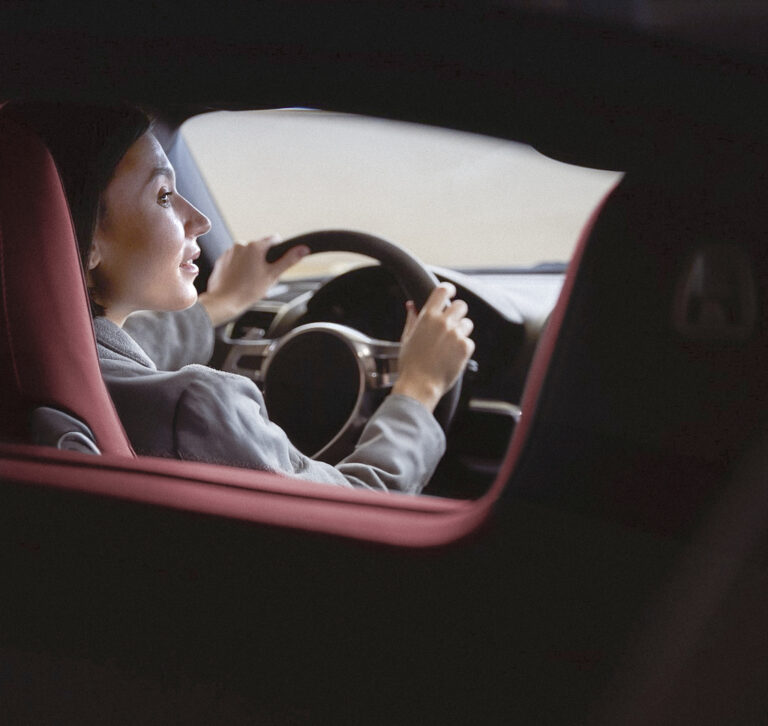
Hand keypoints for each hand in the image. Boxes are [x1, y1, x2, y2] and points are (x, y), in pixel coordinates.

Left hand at [199, 235, 308, 325]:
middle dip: (263, 261)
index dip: (279, 250)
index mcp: (255, 246)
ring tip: (250, 282)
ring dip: (251, 265)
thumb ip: (289, 260)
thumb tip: (304, 249)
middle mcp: (240, 245)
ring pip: (247, 255)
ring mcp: (229, 252)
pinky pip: (235, 261)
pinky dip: (239, 269)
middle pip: (259, 249)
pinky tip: (240, 282)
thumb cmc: (248, 290)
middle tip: (263, 278)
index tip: (278, 261)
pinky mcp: (222, 260)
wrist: (224, 301)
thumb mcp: (273, 276)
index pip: (274, 239)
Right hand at [393, 283, 474, 412]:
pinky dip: (462, 348)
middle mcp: (443, 322)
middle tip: (451, 324)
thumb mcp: (407, 338)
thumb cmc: (410, 363)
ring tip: (450, 345)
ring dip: (461, 331)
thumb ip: (412, 319)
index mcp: (427, 317)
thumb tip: (411, 305)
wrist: (419, 385)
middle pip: (461, 305)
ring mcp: (456, 334)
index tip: (451, 292)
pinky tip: (451, 357)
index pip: (443, 291)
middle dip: (458, 313)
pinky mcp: (465, 347)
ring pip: (467, 324)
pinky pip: (469, 341)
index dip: (449, 289)